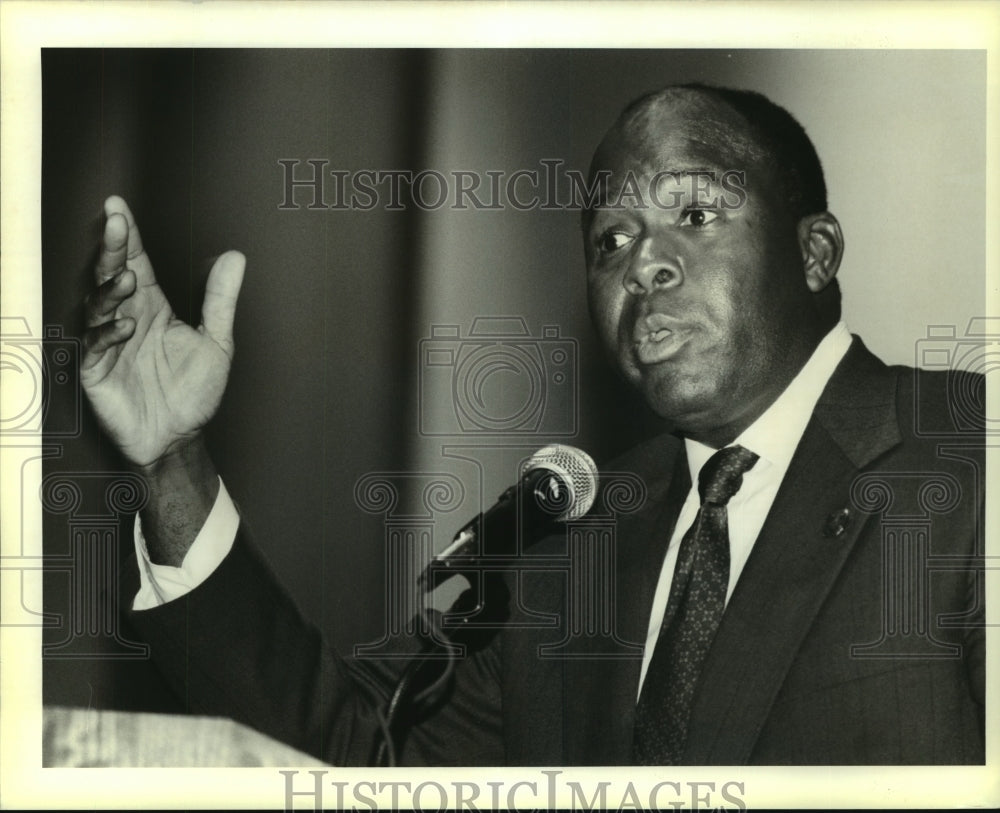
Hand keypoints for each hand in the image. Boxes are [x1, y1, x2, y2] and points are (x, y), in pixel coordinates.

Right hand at [81, 196, 244, 468]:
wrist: (179, 437)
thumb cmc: (193, 392)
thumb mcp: (217, 342)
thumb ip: (220, 299)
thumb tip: (236, 256)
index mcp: (152, 308)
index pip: (136, 263)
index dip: (125, 236)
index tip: (117, 207)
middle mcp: (127, 319)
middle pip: (112, 276)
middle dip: (111, 249)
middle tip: (114, 224)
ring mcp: (108, 343)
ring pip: (98, 306)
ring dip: (110, 291)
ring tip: (128, 281)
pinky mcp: (97, 370)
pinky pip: (94, 345)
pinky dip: (109, 333)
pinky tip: (125, 327)